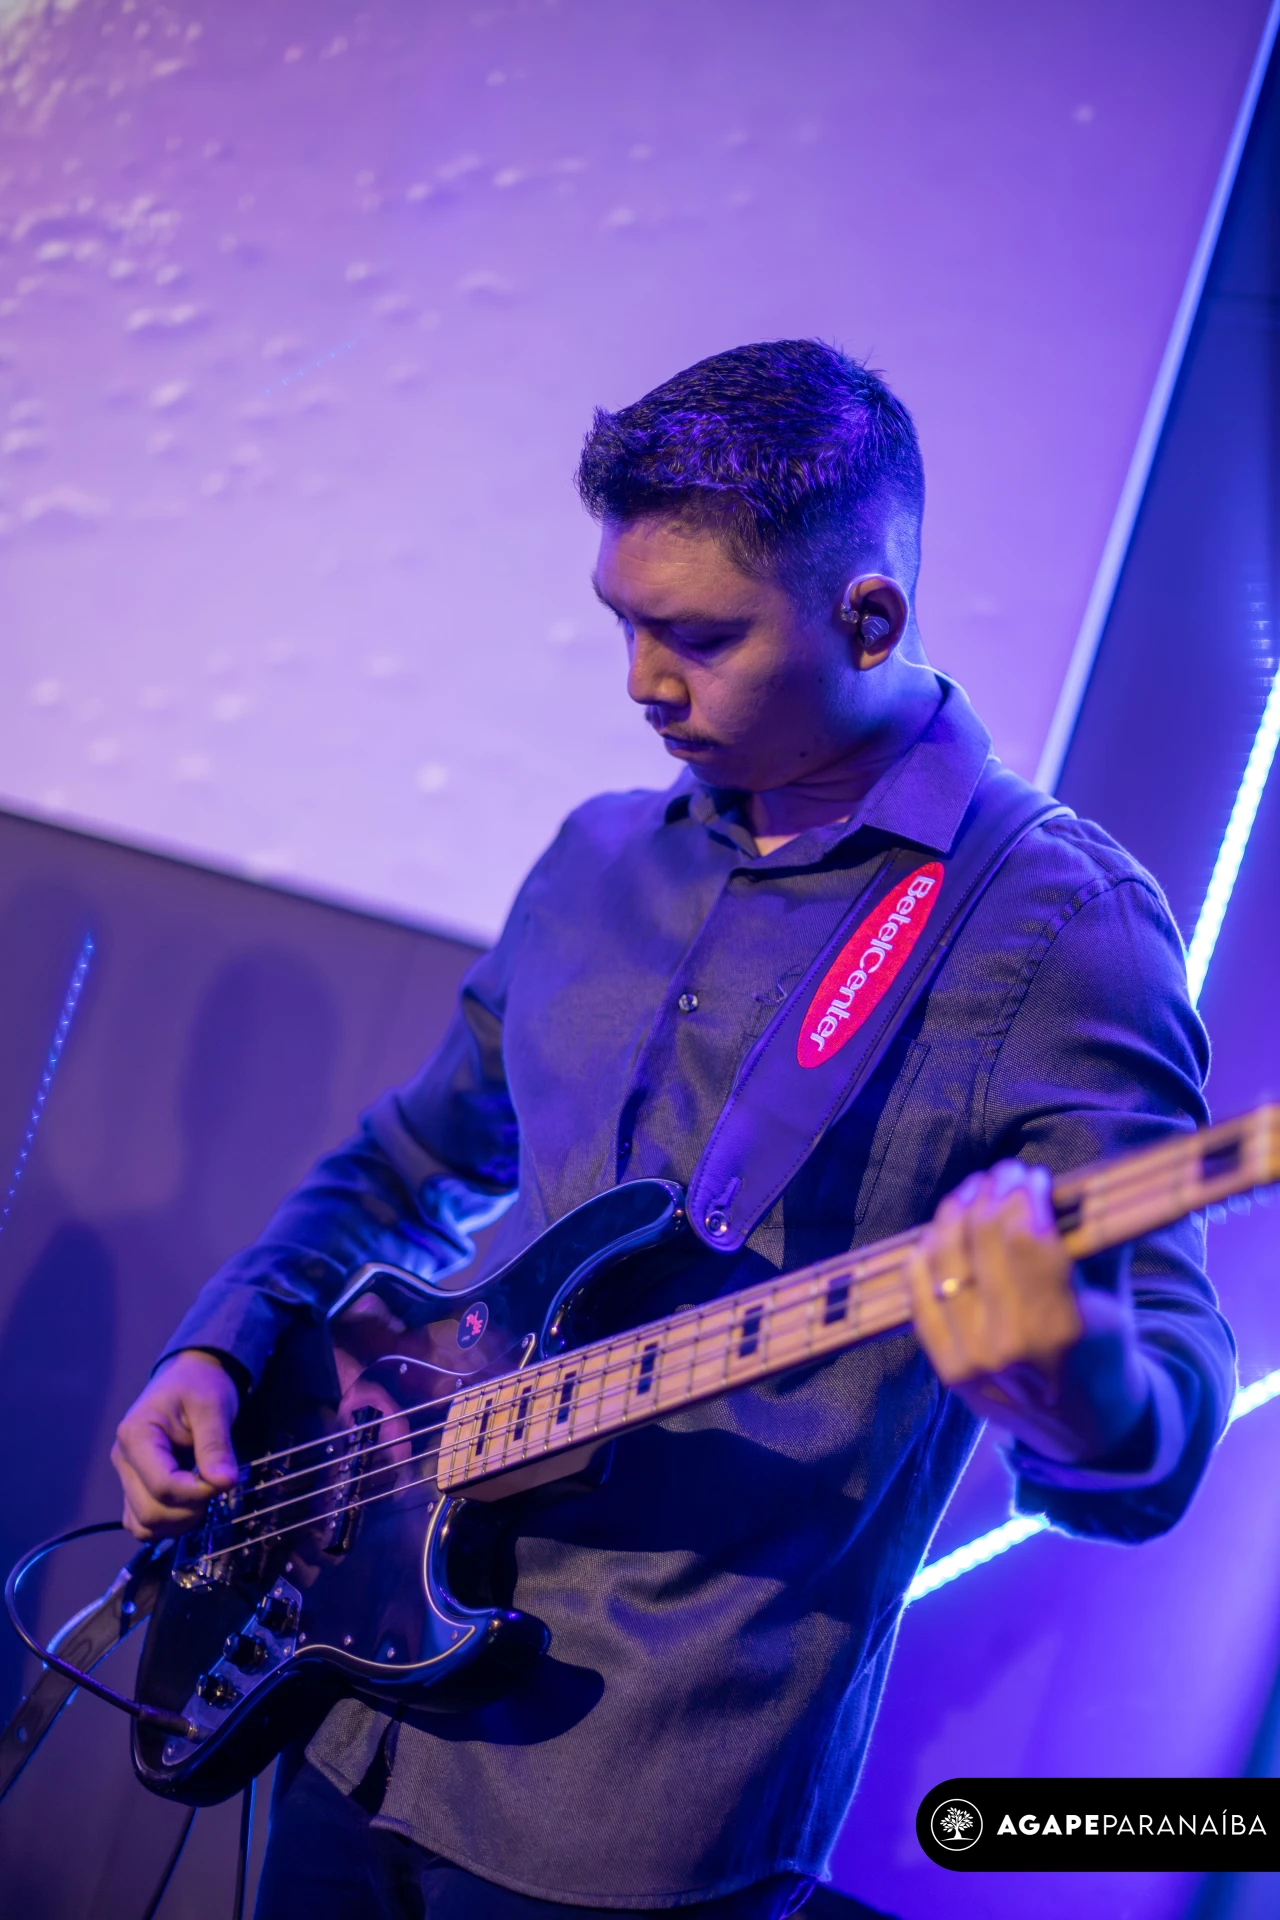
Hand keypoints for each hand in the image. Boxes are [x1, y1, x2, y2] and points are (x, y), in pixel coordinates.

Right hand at [112, 1349, 240, 1540]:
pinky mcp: (134, 1487)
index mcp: (136, 1435)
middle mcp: (123, 1459)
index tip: (224, 1479)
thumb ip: (216, 1444)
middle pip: (150, 1511)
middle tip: (215, 1485)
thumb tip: (225, 1482)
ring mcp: (126, 1476)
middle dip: (190, 1509)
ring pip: (144, 1524)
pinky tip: (190, 1502)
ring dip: (180, 1521)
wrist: (189, 1376)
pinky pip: (142, 1522)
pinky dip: (168, 1523)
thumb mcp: (213, 1406)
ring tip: (204, 1493)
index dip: (197, 1492)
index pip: (162, 1485)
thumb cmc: (200, 1385)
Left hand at [909, 1160, 1150, 1464]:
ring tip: (973, 1192)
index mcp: (1062, 1328)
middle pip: (982, 1239)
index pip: (1026, 1237)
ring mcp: (970, 1359)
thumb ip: (1094, 1243)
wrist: (1087, 1432)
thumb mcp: (1114, 1300)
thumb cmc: (1106, 1354)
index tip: (1032, 1175)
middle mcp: (1009, 1345)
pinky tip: (941, 1231)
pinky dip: (926, 1253)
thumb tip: (1082, 1180)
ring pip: (944, 1259)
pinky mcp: (945, 1368)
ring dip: (956, 1213)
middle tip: (1004, 1172)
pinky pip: (919, 1292)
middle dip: (993, 1193)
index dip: (1024, 1195)